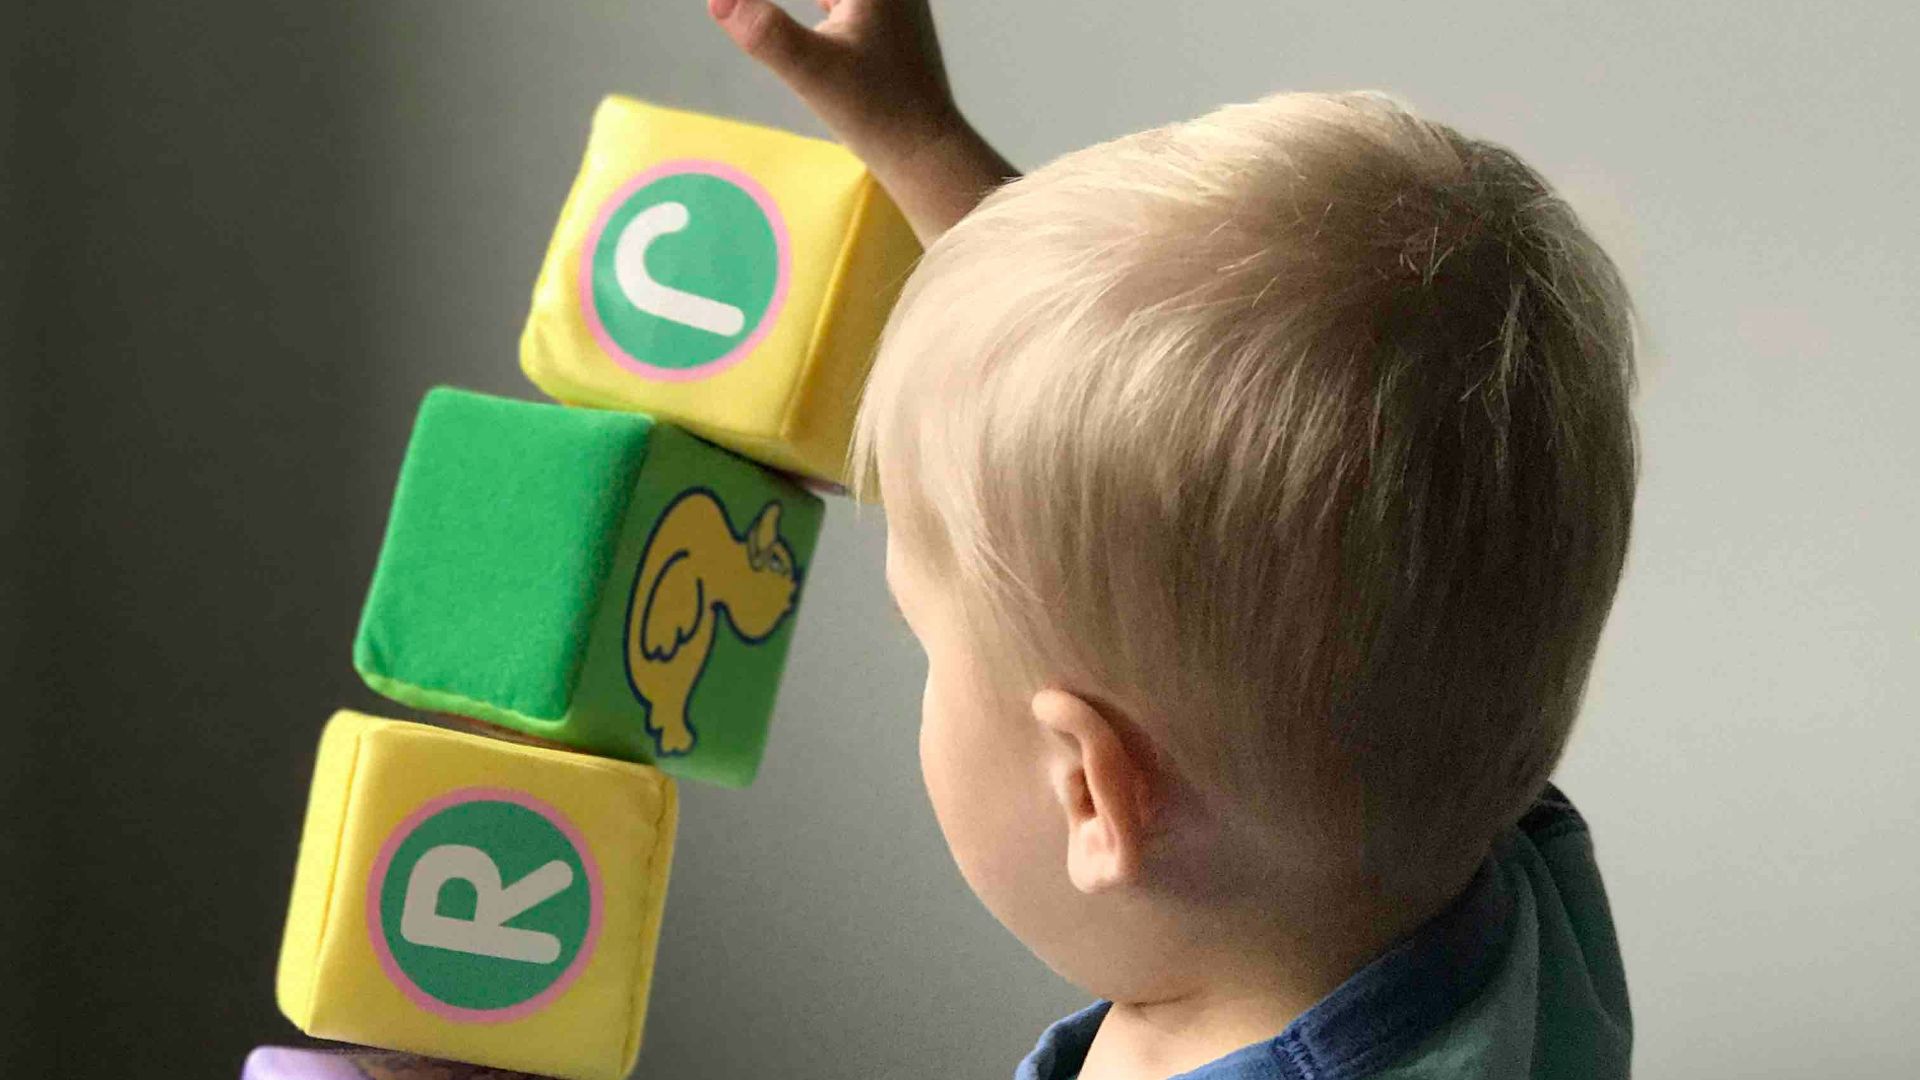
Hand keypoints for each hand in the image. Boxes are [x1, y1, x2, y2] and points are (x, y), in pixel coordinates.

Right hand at [706, 0, 1017, 242]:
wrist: (926, 152)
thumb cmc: (877, 114)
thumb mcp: (812, 71)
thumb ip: (765, 32)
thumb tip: (717, 0)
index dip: (760, 0)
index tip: (728, 5)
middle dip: (785, 6)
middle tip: (736, 10)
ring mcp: (892, 2)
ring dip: (815, 5)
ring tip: (756, 15)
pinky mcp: (886, 23)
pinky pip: (843, 0)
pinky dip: (823, 4)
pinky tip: (815, 16)